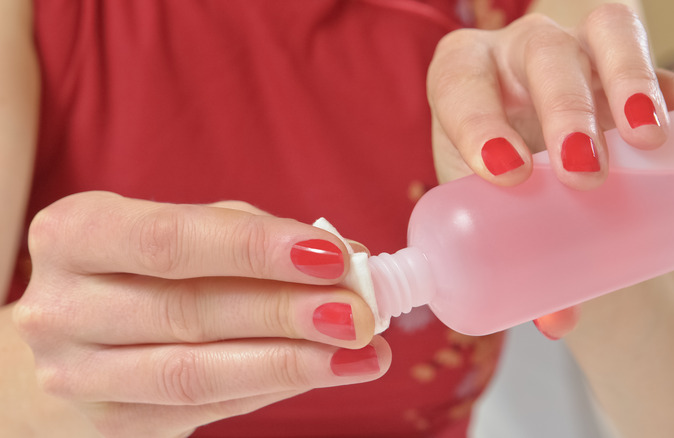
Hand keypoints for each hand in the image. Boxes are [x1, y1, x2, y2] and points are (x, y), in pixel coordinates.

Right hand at [12, 192, 389, 437]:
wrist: (72, 337)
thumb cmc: (141, 270)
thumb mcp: (180, 232)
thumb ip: (252, 236)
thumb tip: (346, 257)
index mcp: (74, 234)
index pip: (169, 240)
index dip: (255, 249)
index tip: (332, 257)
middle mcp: (60, 307)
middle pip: (188, 311)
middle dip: (285, 312)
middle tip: (360, 312)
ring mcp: (77, 374)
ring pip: (195, 372)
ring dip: (290, 362)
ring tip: (359, 352)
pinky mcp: (109, 422)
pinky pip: (203, 408)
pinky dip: (272, 388)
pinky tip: (324, 371)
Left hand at [426, 3, 673, 337]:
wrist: (533, 160)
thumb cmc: (495, 184)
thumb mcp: (488, 210)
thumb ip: (512, 260)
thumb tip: (557, 323)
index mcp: (463, 80)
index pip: (461, 85)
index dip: (478, 120)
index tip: (506, 174)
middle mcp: (519, 53)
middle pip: (544, 53)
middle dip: (566, 109)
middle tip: (584, 174)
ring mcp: (578, 52)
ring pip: (607, 36)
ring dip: (632, 81)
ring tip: (650, 139)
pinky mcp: (628, 68)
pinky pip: (669, 70)